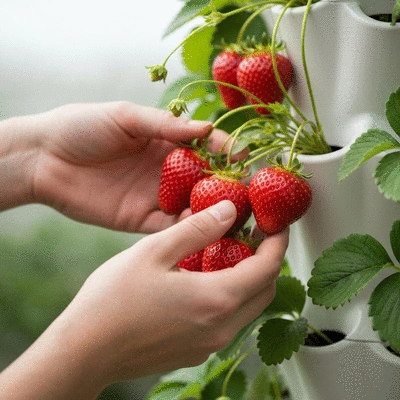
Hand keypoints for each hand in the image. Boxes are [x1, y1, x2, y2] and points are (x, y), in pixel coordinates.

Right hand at [0, 201, 288, 398]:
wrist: (85, 351)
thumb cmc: (113, 299)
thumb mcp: (155, 251)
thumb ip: (197, 229)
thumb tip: (229, 209)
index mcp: (216, 300)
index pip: (268, 267)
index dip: (278, 242)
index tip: (278, 224)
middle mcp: (221, 327)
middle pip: (265, 290)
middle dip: (268, 260)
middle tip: (257, 235)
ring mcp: (210, 344)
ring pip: (248, 306)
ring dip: (250, 278)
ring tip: (232, 251)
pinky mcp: (196, 351)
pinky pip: (228, 320)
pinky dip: (231, 295)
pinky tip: (208, 277)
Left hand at [28, 102, 229, 232]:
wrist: (43, 160)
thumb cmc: (81, 127)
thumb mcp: (125, 116)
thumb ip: (165, 124)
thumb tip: (207, 128)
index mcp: (164, 141)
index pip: (205, 146)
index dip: (226, 150)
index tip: (246, 158)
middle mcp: (165, 170)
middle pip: (206, 179)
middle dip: (229, 186)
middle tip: (253, 194)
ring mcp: (155, 196)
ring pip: (194, 206)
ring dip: (215, 211)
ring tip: (239, 216)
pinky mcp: (142, 220)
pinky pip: (171, 227)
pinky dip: (190, 229)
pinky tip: (208, 230)